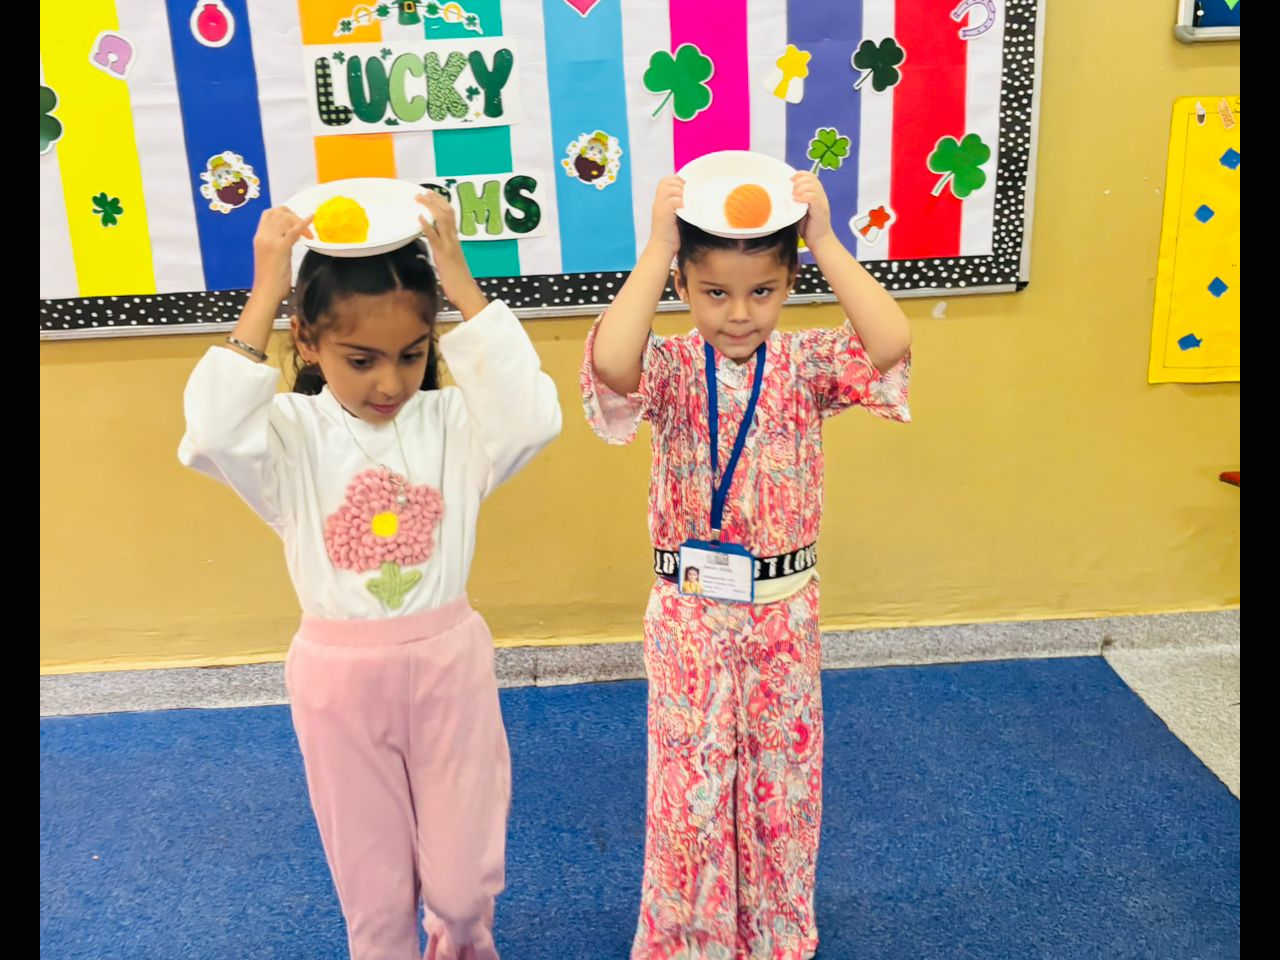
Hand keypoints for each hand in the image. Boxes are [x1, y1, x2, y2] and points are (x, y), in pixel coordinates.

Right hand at [251, 206, 312, 304]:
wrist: (266, 292)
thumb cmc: (270, 280)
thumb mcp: (272, 256)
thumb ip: (278, 245)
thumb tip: (290, 238)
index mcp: (259, 237)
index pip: (268, 214)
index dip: (284, 214)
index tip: (295, 224)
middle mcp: (263, 236)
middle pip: (277, 212)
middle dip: (293, 215)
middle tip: (305, 230)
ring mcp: (270, 241)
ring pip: (285, 218)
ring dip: (300, 222)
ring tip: (308, 235)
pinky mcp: (280, 248)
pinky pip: (292, 231)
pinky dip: (303, 222)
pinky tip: (312, 218)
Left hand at [417, 191, 486, 318]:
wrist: (467, 293)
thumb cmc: (459, 281)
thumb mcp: (451, 261)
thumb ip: (444, 251)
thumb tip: (435, 246)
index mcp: (455, 240)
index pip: (450, 215)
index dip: (440, 203)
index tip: (430, 194)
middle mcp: (453, 240)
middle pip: (447, 212)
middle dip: (435, 199)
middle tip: (423, 191)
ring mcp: (449, 246)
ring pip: (442, 219)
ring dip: (430, 206)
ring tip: (419, 198)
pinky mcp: (443, 255)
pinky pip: (435, 237)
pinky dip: (427, 225)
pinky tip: (419, 217)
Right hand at [648, 176, 684, 257]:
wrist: (663, 248)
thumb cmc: (672, 233)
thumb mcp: (676, 215)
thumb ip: (681, 204)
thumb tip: (697, 195)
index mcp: (659, 199)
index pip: (667, 180)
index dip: (679, 180)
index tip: (689, 188)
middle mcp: (657, 200)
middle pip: (668, 182)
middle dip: (682, 186)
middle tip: (691, 196)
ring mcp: (659, 206)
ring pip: (671, 189)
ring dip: (683, 193)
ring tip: (690, 203)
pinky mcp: (663, 213)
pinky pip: (674, 200)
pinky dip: (682, 203)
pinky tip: (687, 209)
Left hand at [792, 172, 831, 247]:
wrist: (819, 240)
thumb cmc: (808, 227)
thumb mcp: (799, 210)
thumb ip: (794, 200)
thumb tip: (781, 194)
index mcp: (816, 193)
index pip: (810, 175)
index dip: (799, 174)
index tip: (790, 180)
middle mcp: (821, 195)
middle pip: (811, 178)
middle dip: (798, 182)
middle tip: (791, 191)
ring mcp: (822, 202)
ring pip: (812, 186)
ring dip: (800, 188)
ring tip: (793, 197)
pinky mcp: (821, 209)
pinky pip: (813, 197)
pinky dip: (804, 196)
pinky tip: (797, 201)